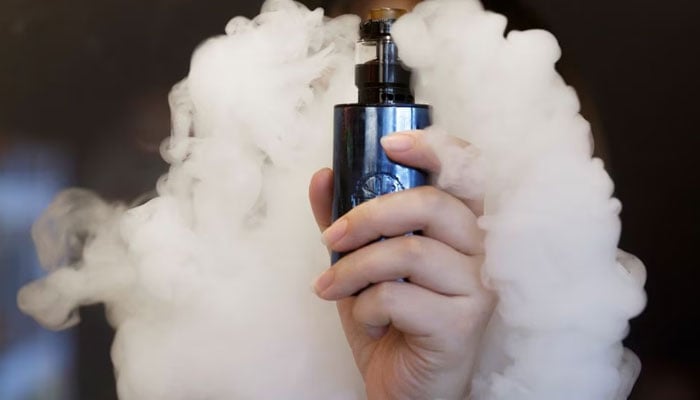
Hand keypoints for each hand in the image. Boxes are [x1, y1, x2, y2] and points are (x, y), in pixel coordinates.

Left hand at [309, 130, 493, 399]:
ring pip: (409, 251)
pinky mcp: (463, 323)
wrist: (404, 387)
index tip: (388, 145)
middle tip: (331, 235)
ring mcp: (478, 288)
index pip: (467, 172)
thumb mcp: (361, 266)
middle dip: (368, 215)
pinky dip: (366, 305)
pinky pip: (400, 296)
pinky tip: (364, 319)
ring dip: (354, 268)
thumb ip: (346, 223)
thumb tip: (322, 177)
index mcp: (462, 229)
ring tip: (329, 286)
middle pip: (432, 204)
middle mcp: (481, 252)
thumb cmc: (391, 322)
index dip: (435, 148)